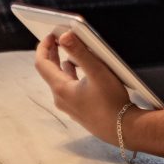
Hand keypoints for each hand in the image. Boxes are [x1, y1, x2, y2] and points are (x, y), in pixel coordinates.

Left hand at [33, 31, 130, 145]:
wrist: (121, 128)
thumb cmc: (111, 100)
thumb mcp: (98, 72)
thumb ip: (80, 53)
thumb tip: (64, 36)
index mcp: (60, 88)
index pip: (42, 64)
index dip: (44, 47)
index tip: (51, 35)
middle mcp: (60, 98)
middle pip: (50, 72)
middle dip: (53, 54)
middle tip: (58, 39)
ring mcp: (68, 106)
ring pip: (60, 81)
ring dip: (63, 65)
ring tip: (71, 53)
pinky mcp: (78, 110)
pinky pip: (68, 89)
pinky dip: (71, 77)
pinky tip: (83, 74)